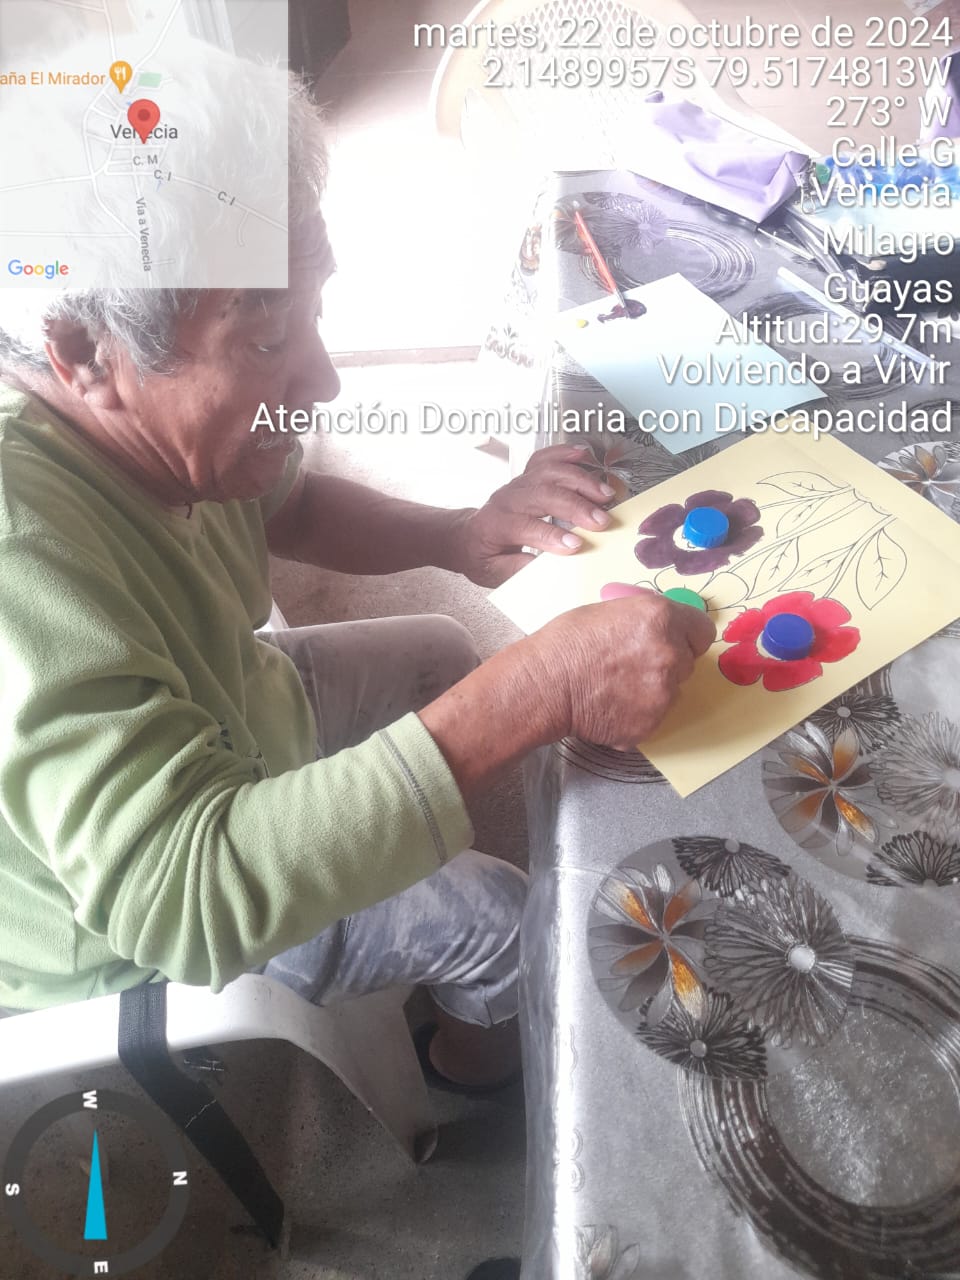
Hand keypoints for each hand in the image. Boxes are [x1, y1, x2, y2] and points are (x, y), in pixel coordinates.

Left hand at [447, 444, 615, 586]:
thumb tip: (546, 567)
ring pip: (549, 472)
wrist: (468, 536)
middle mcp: (507, 499)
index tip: (576, 545)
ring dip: (580, 481)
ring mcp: (518, 484)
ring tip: (605, 494)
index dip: (551, 535)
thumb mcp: (492, 572)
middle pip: (543, 494)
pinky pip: (546, 458)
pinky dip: (566, 454)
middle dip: (576, 506)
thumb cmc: (482, 556)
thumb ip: (517, 569)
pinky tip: (585, 455)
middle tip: (601, 521)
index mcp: (495, 525)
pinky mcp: (527, 476)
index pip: (525, 526)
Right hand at [529, 591, 716, 748]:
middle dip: (666, 663)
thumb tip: (660, 627)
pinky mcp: (651, 723)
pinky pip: (653, 716)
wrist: (544, 685)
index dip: (686, 636)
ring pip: (671, 692)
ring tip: (615, 686)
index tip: (674, 641)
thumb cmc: (566, 643)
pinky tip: (610, 705)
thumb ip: (645, 619)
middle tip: (632, 665)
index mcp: (662, 619)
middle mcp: (671, 654)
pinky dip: (636, 713)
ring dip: (652, 690)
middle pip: (687, 662)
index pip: (702, 631)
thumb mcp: (609, 610)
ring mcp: (664, 693)